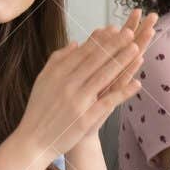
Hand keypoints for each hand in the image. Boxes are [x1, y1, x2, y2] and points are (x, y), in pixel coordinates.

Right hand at [15, 10, 154, 159]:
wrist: (33, 141)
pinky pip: (108, 101)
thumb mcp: (43, 81)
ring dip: (121, 62)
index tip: (114, 29)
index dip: (100, 40)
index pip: (83, 52)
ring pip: (103, 76)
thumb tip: (75, 43)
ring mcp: (77, 101)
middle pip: (95, 60)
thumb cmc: (39, 110)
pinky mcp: (85, 118)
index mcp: (57, 73)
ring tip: (136, 49)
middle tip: (130, 32)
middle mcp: (67, 84)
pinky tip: (136, 84)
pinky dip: (123, 92)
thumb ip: (57, 60)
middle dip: (114, 45)